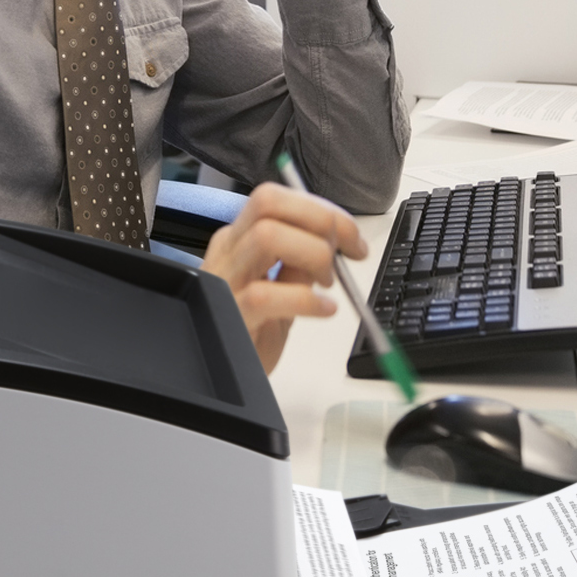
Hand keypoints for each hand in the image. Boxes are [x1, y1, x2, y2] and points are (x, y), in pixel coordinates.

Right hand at [202, 181, 367, 372]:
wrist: (226, 378)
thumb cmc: (250, 332)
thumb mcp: (280, 289)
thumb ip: (299, 263)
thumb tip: (333, 242)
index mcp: (239, 239)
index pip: (275, 198)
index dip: (320, 208)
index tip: (350, 236)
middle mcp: (229, 251)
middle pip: (269, 203)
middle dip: (320, 220)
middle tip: (346, 253)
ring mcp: (226, 281)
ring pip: (266, 236)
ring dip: (313, 254)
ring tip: (327, 283)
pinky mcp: (231, 316)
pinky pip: (266, 295)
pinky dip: (306, 300)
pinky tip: (323, 310)